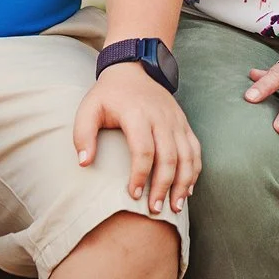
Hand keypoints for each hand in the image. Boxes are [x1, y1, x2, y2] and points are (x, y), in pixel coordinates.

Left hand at [75, 63, 200, 215]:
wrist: (133, 69)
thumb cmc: (108, 95)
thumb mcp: (89, 108)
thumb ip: (83, 134)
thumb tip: (84, 163)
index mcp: (137, 113)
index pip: (143, 150)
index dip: (139, 175)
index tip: (132, 195)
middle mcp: (161, 117)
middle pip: (168, 158)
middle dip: (163, 187)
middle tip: (155, 210)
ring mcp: (176, 120)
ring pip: (187, 157)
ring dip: (183, 184)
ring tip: (174, 207)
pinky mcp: (184, 124)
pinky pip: (195, 151)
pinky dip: (194, 172)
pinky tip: (187, 190)